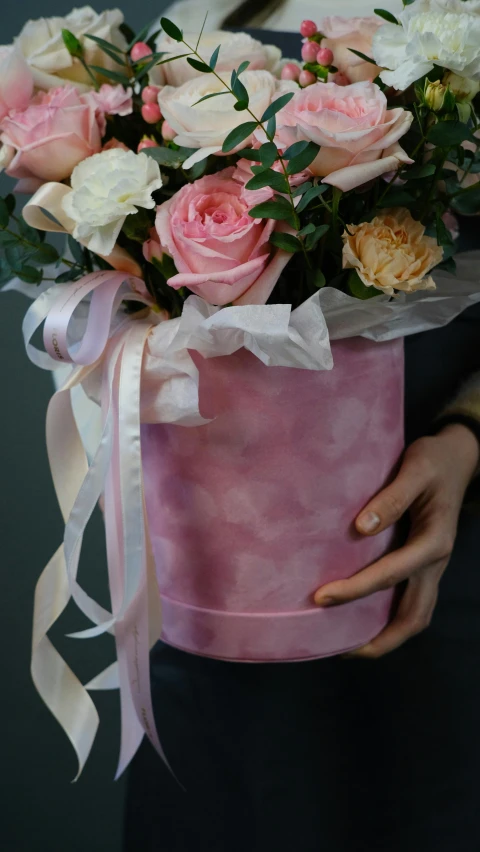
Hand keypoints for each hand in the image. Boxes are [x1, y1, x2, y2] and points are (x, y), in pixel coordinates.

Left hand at [314, 424, 479, 658]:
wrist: (459, 457)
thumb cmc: (434, 461)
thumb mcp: (415, 469)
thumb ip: (392, 498)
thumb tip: (361, 529)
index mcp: (434, 542)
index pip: (390, 575)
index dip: (355, 590)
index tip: (321, 597)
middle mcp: (436, 562)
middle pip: (413, 617)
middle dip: (378, 638)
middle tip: (338, 647)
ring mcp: (433, 567)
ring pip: (415, 615)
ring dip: (386, 635)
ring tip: (348, 644)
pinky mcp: (425, 564)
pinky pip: (411, 601)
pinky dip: (389, 617)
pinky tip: (361, 616)